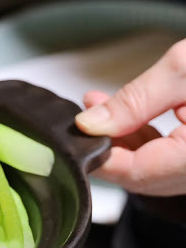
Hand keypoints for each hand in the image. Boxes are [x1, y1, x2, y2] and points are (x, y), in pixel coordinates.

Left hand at [75, 40, 185, 195]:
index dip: (99, 157)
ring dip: (120, 140)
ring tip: (96, 104)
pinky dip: (142, 137)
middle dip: (106, 147)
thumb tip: (91, 124)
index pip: (136, 174)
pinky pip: (168, 156)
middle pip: (141, 176)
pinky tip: (122, 114)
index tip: (73, 138)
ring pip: (152, 168)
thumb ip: (135, 101)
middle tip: (82, 117)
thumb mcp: (184, 71)